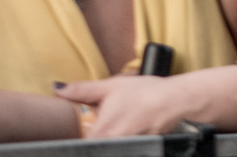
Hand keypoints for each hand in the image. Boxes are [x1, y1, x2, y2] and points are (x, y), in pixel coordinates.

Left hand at [56, 72, 226, 137]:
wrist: (178, 101)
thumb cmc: (147, 93)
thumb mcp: (112, 86)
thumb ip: (82, 90)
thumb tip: (58, 89)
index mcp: (100, 134)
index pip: (75, 147)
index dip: (75, 139)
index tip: (77, 132)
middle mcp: (112, 147)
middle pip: (92, 148)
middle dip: (92, 137)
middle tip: (104, 123)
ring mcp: (128, 150)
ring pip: (108, 147)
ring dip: (108, 140)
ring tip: (120, 122)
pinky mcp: (139, 150)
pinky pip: (124, 148)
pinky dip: (122, 141)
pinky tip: (129, 128)